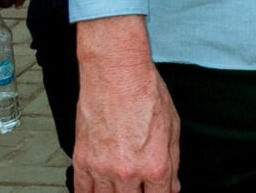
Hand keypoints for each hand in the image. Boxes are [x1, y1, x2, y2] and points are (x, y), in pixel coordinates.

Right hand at [73, 54, 180, 192]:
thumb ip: (173, 161)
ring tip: (122, 188)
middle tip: (141, 187)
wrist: (116, 75)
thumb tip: (171, 185)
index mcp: (155, 165)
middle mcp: (128, 172)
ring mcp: (102, 169)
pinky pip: (82, 191)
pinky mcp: (82, 161)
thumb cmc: (146, 93)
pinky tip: (98, 192)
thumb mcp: (173, 127)